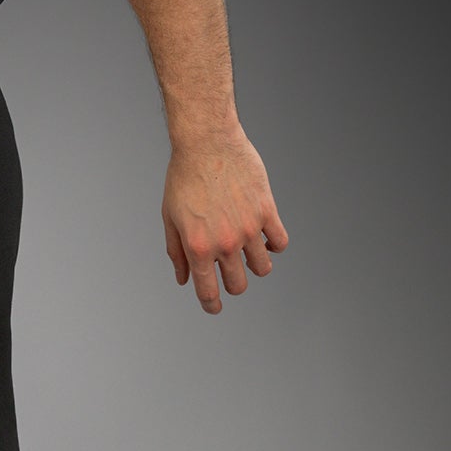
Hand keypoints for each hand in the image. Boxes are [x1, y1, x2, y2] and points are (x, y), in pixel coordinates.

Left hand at [162, 127, 287, 314]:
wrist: (207, 142)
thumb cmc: (184, 178)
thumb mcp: (170, 219)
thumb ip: (177, 253)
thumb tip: (185, 280)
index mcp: (199, 248)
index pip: (208, 291)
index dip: (211, 305)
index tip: (214, 308)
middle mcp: (225, 243)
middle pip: (239, 284)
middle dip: (234, 285)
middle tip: (231, 274)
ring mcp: (248, 228)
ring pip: (263, 268)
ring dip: (257, 267)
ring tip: (249, 255)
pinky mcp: (267, 210)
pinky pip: (280, 241)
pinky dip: (275, 246)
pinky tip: (266, 239)